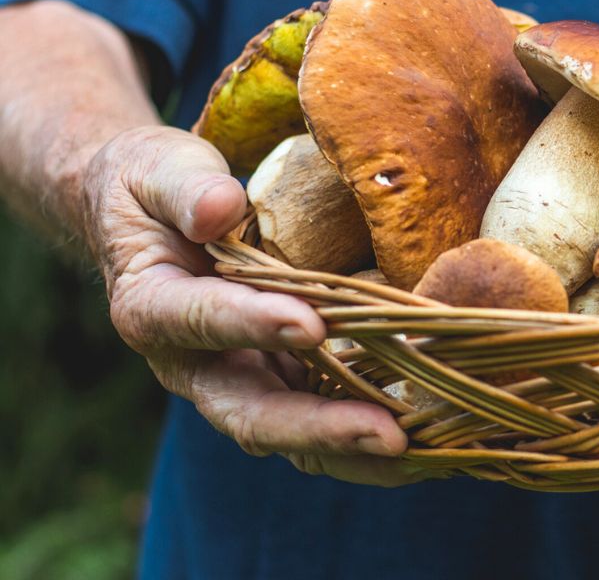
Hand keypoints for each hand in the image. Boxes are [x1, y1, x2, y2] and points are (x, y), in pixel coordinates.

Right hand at [83, 126, 429, 485]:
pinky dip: (368, 437)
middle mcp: (195, 366)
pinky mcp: (282, 384)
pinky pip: (324, 420)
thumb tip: (219, 209)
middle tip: (387, 434)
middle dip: (321, 429)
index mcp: (153, 309)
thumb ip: (185, 189)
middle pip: (252, 415)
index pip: (201, 322)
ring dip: (356, 452)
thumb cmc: (153, 187)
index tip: (311, 324)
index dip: (253, 325)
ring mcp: (242, 382)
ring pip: (295, 439)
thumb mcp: (157, 170)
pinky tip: (428, 437)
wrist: (146, 217)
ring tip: (421, 452)